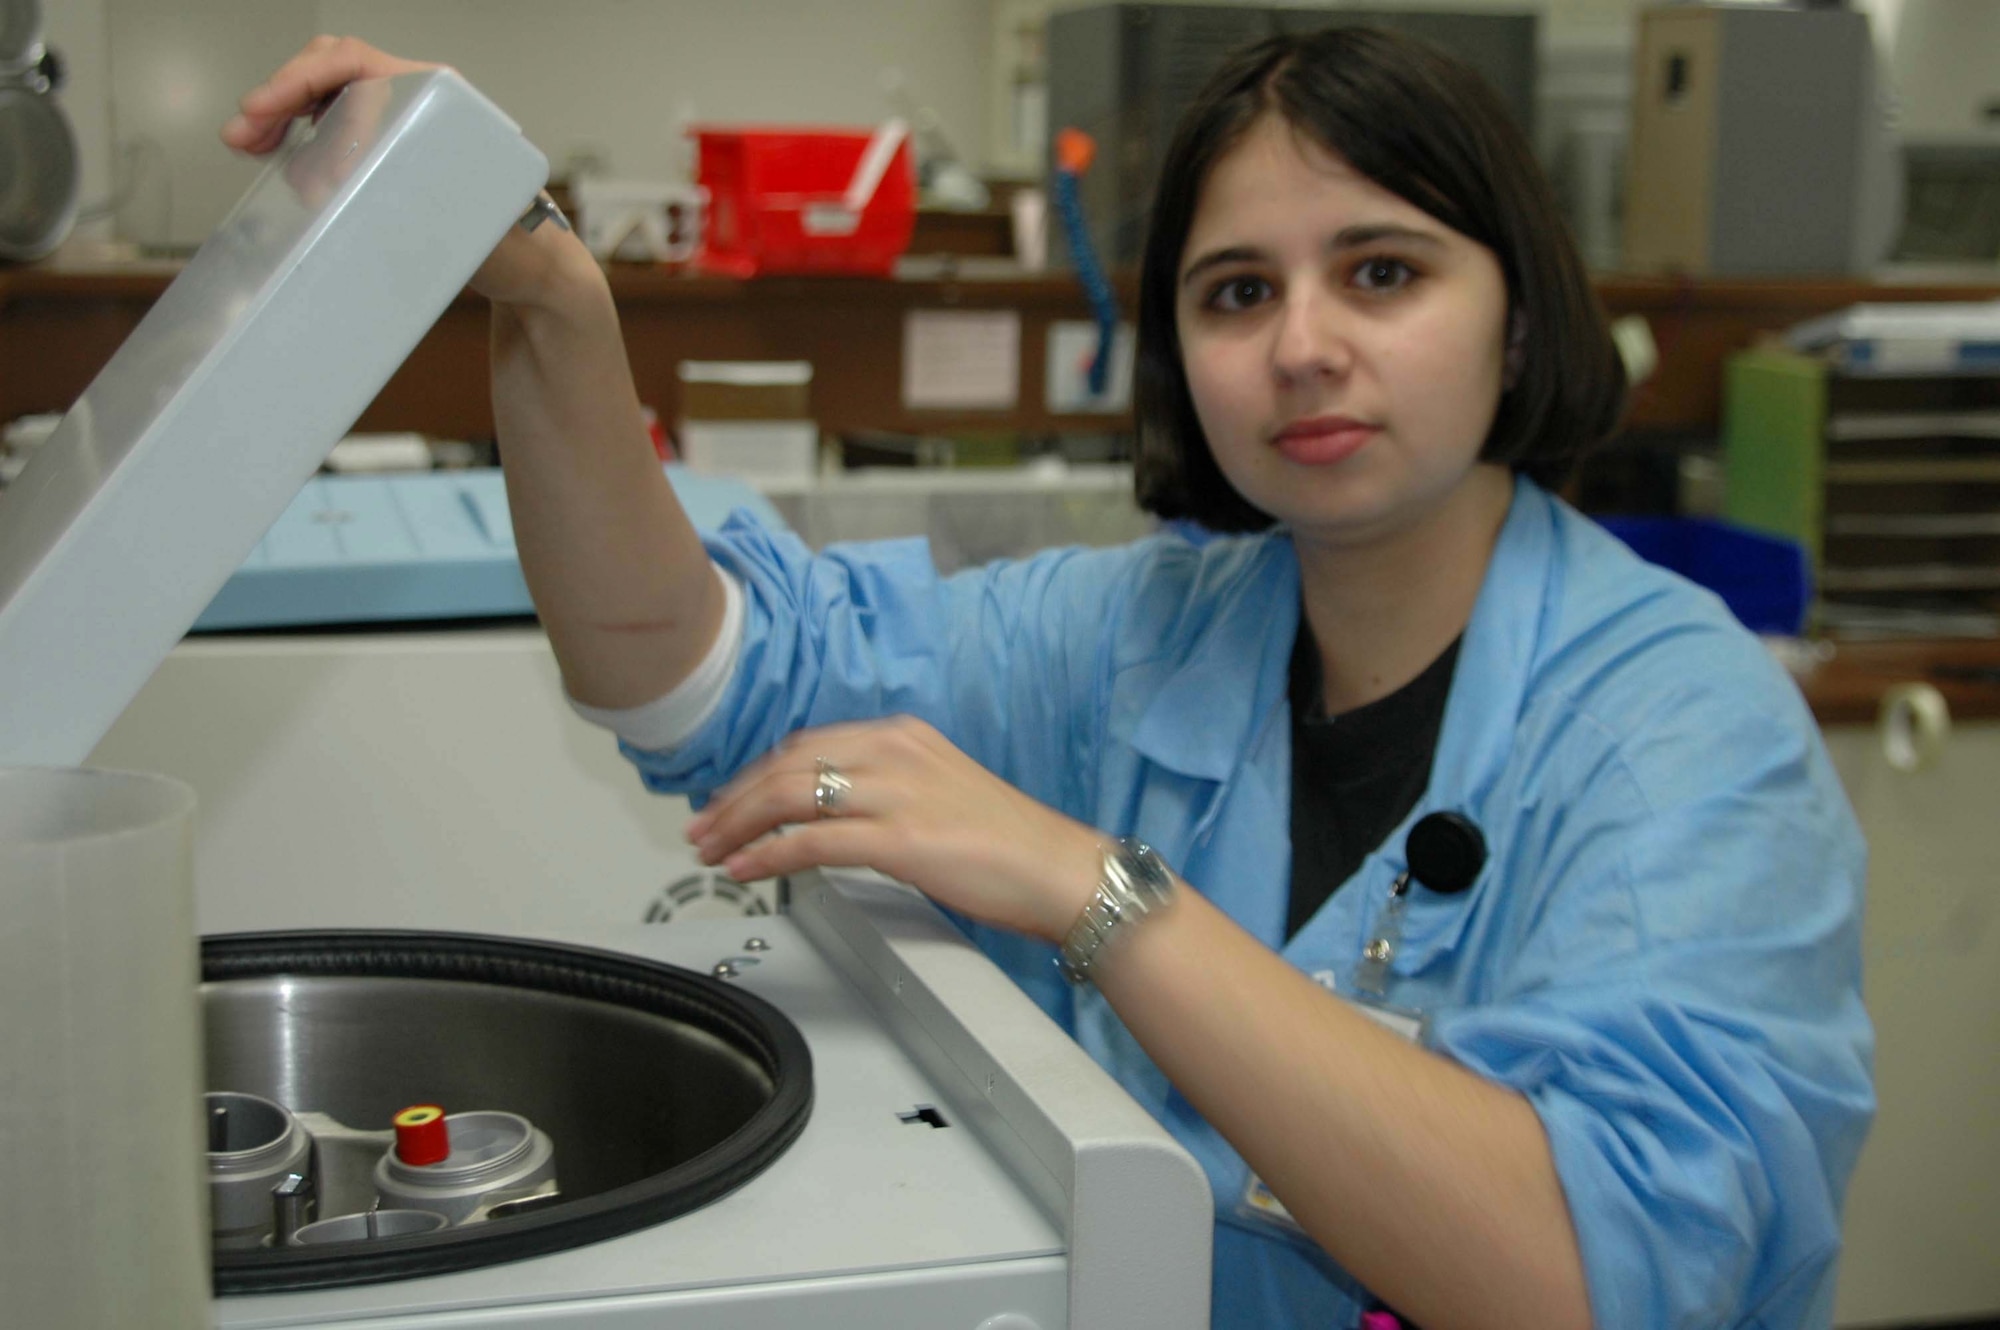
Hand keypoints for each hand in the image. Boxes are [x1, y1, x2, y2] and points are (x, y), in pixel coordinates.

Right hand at [221, 36, 586, 309]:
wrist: (534, 272)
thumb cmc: (512, 246)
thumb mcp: (463, 221)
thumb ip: (409, 196)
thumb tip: (340, 175)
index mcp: (442, 102)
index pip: (357, 63)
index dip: (302, 79)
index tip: (264, 110)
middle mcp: (422, 104)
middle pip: (333, 73)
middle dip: (280, 96)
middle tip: (242, 136)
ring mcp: (404, 127)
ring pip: (328, 100)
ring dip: (282, 118)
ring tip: (249, 147)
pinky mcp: (391, 156)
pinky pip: (337, 131)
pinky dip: (302, 141)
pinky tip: (281, 162)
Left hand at [684, 717, 1103, 942]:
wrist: (1058, 869)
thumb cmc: (1007, 844)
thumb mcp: (936, 792)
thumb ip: (882, 792)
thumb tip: (828, 817)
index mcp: (901, 736)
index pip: (805, 745)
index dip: (755, 776)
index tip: (729, 803)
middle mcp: (893, 752)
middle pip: (786, 765)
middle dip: (733, 800)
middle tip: (702, 829)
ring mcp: (896, 792)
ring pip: (789, 796)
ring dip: (737, 826)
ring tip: (711, 852)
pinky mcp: (900, 838)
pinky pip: (812, 842)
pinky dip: (768, 856)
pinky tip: (746, 870)